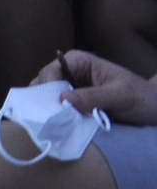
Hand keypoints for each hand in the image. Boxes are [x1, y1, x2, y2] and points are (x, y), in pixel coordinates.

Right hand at [35, 50, 156, 126]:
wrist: (155, 109)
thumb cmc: (142, 98)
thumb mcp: (121, 96)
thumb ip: (94, 96)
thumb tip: (61, 100)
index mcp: (77, 61)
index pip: (50, 71)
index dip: (48, 89)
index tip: (55, 108)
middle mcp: (69, 73)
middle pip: (43, 85)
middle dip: (46, 102)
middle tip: (54, 120)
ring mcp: (69, 90)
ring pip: (46, 99)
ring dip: (50, 112)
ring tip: (60, 125)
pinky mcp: (72, 105)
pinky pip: (55, 110)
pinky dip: (56, 119)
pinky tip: (63, 127)